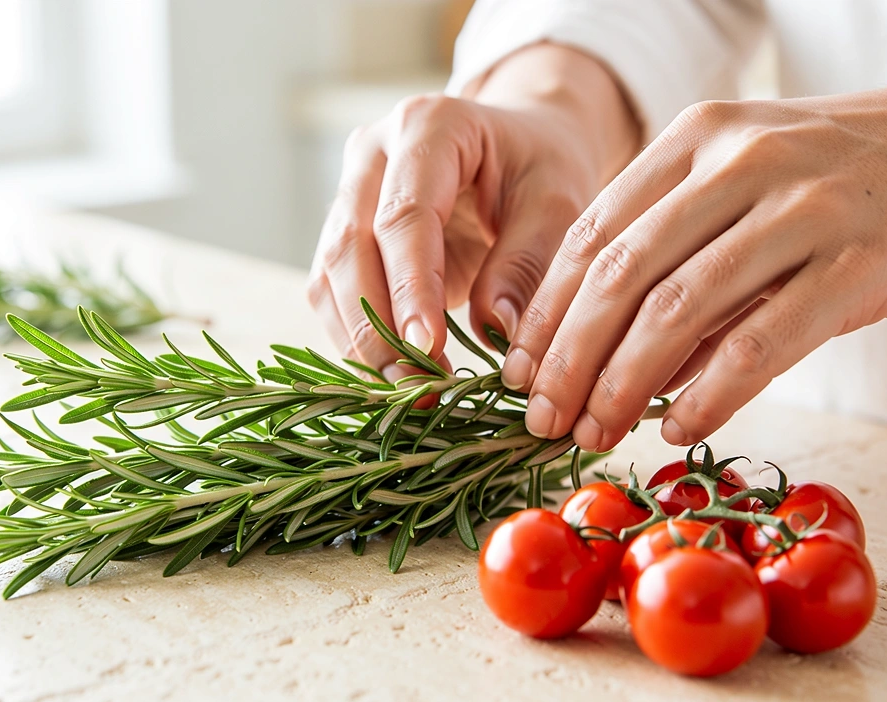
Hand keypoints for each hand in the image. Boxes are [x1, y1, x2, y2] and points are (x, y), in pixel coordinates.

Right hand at [307, 44, 636, 380]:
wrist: (516, 147)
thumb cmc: (539, 168)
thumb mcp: (557, 203)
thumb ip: (527, 261)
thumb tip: (495, 329)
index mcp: (429, 126)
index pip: (404, 215)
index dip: (410, 287)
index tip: (427, 349)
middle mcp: (372, 152)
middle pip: (350, 245)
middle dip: (377, 325)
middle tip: (416, 385)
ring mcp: (347, 190)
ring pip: (330, 274)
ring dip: (360, 340)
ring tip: (407, 390)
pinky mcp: (341, 232)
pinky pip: (331, 292)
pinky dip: (355, 338)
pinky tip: (389, 375)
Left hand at [503, 60, 886, 449]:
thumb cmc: (844, 177)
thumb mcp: (746, 183)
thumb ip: (678, 256)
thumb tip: (609, 357)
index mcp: (696, 137)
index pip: (592, 233)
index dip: (547, 311)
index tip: (519, 373)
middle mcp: (739, 161)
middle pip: (621, 274)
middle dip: (570, 358)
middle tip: (543, 419)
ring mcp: (802, 208)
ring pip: (680, 308)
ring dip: (624, 384)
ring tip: (596, 432)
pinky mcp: (859, 262)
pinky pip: (763, 341)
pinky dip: (710, 394)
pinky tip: (678, 428)